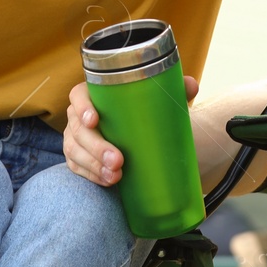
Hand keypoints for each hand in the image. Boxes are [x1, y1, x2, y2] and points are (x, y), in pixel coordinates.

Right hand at [65, 75, 199, 186]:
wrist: (134, 133)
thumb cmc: (141, 111)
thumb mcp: (156, 99)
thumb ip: (173, 89)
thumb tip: (192, 85)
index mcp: (93, 95)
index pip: (78, 96)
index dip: (82, 107)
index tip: (94, 120)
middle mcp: (79, 115)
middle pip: (78, 130)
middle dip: (96, 147)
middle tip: (118, 160)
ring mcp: (75, 138)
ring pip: (76, 151)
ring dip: (95, 166)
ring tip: (115, 176)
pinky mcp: (76, 158)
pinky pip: (77, 168)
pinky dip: (92, 176)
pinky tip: (108, 181)